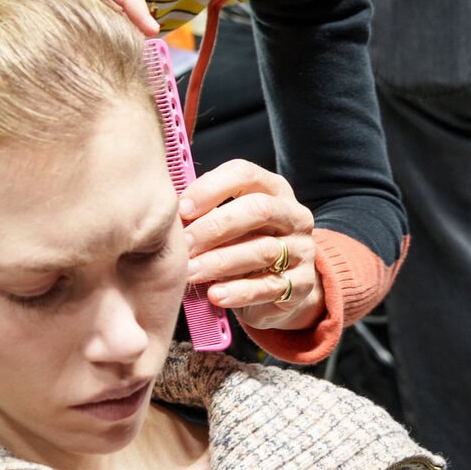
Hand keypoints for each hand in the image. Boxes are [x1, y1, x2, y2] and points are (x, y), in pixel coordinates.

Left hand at [180, 160, 322, 331]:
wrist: (277, 291)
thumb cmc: (242, 247)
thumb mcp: (228, 225)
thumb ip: (206, 214)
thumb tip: (169, 214)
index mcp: (272, 190)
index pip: (245, 174)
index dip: (211, 187)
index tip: (182, 207)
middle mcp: (292, 215)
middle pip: (258, 209)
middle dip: (215, 226)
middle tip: (184, 244)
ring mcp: (302, 250)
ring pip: (263, 250)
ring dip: (221, 262)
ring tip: (191, 272)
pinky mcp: (301, 285)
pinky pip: (270, 287)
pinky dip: (239, 292)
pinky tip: (215, 295)